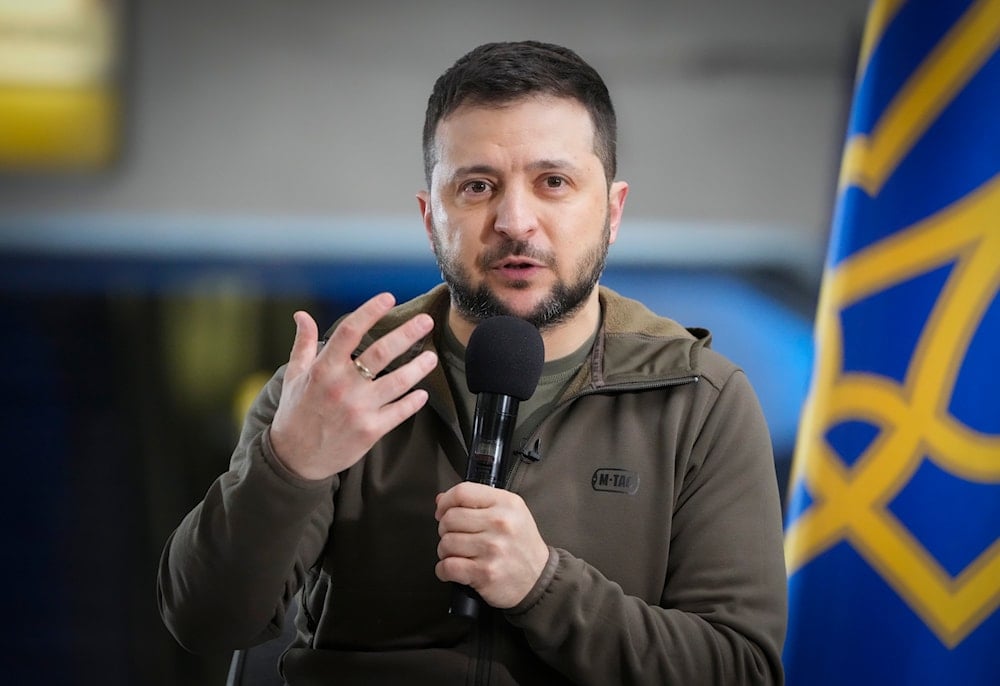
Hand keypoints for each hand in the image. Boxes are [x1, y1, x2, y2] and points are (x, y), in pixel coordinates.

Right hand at [269, 292, 437, 480]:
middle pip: (382, 352)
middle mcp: (343, 386)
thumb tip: (302, 315)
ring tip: (432, 357)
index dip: (370, 311)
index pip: (350, 331)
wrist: (295, 458)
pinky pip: (399, 412)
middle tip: (426, 320)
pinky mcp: (370, 430)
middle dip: (407, 333)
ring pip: (398, 382)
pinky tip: (423, 393)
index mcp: (324, 368)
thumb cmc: (295, 413)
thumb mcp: (294, 376)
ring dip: (419, 367)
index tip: (389, 297)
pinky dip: (413, 401)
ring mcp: (359, 409)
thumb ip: (303, 344)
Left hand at [434, 482, 549, 608]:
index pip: (462, 492)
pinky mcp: (484, 573)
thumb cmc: (522, 545)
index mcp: (506, 503)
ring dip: (446, 551)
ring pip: (446, 543)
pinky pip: (447, 567)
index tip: (442, 511)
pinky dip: (444, 570)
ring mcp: (492, 549)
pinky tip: (455, 569)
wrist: (539, 579)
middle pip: (450, 518)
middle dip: (446, 529)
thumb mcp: (510, 512)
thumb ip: (478, 501)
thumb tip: (441, 499)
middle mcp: (500, 523)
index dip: (445, 502)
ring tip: (460, 553)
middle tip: (456, 536)